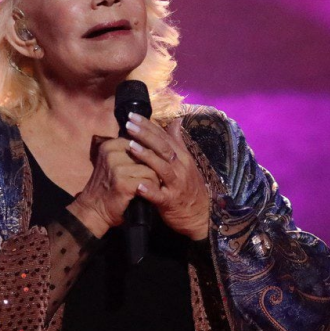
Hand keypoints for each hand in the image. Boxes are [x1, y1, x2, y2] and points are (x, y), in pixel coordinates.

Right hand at [67, 136, 158, 237]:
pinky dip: (152, 189)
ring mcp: (117, 168)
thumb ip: (130, 151)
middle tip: (151, 179)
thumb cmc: (108, 186)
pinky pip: (149, 181)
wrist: (94, 209)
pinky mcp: (123, 183)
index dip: (150, 154)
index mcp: (110, 145)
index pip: (141, 141)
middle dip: (154, 167)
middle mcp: (111, 153)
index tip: (151, 166)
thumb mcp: (114, 163)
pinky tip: (146, 193)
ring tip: (148, 187)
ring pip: (151, 169)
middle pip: (148, 154)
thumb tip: (157, 143)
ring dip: (154, 180)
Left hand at [124, 114, 210, 240]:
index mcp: (181, 157)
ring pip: (162, 168)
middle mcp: (180, 168)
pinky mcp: (170, 202)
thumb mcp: (186, 162)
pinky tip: (138, 185)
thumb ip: (178, 142)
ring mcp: (176, 185)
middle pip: (163, 148)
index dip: (149, 125)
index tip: (133, 115)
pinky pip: (160, 195)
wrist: (201, 215)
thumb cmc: (189, 187)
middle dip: (145, 135)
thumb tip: (175, 121)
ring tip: (130, 146)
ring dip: (146, 156)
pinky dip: (150, 190)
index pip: (164, 137)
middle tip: (128, 124)